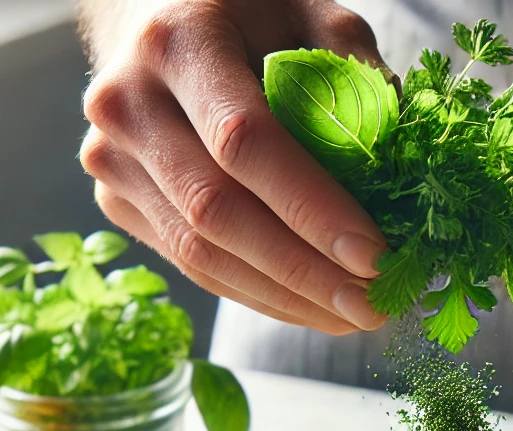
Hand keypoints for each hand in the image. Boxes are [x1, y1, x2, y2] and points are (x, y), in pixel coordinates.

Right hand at [78, 0, 390, 333]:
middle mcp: (129, 103)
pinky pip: (194, 267)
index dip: (312, 209)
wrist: (157, 15)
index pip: (246, 143)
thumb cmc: (250, 15)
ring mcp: (113, 159)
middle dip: (305, 272)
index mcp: (179, 41)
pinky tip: (309, 307)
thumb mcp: (311, 17)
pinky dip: (258, 296)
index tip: (374, 256)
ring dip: (285, 298)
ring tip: (351, 317)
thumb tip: (400, 180)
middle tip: (372, 308)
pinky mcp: (117, 201)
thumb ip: (354, 82)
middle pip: (218, 212)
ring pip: (202, 255)